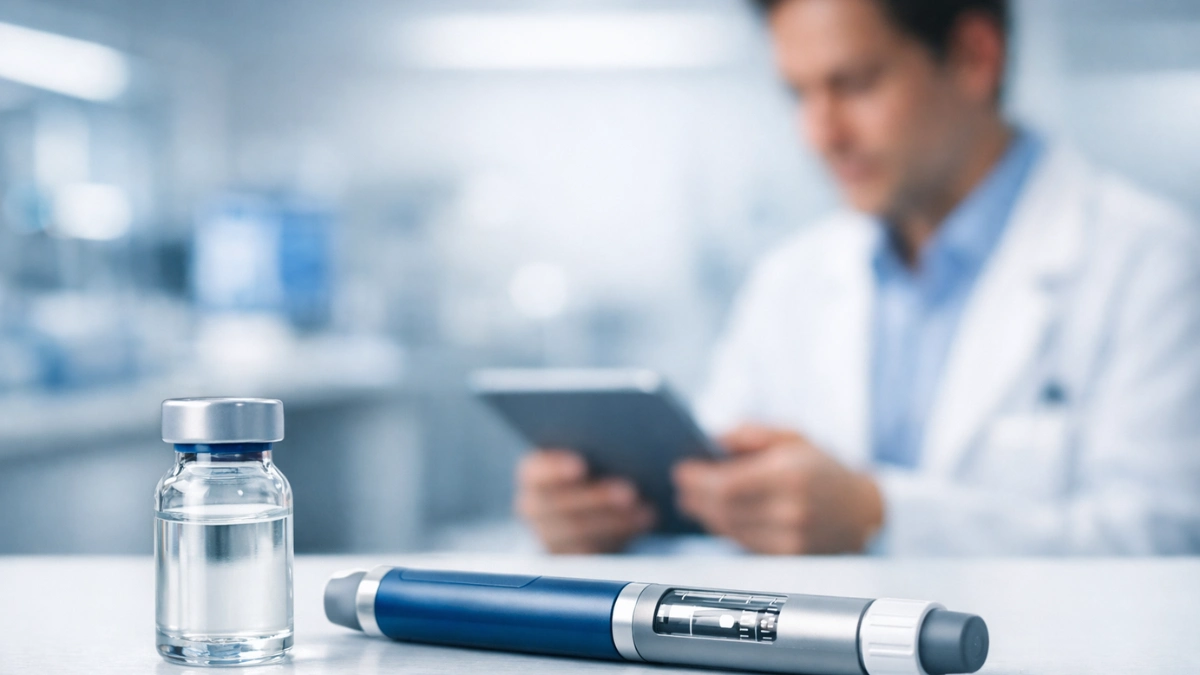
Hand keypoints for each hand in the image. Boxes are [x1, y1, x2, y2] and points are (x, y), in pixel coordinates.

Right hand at [514, 449, 656, 553]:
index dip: (554, 469)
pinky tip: (645, 522)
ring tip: (646, 509)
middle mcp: (534, 505)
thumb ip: (598, 446)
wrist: (594, 511)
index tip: (582, 466)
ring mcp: (550, 535)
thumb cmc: (596, 468)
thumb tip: (629, 439)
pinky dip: (622, 536)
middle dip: (596, 498)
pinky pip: (593, 551)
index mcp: (534, 474)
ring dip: (615, 519)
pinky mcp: (572, 556)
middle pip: (559, 505)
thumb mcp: (593, 455)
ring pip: (578, 532)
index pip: (535, 471)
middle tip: (630, 490)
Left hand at [673, 424, 883, 554]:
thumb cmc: (823, 468)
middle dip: (697, 497)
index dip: (699, 480)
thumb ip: (750, 434)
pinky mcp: (788, 557)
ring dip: (706, 515)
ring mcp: (790, 539)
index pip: (728, 485)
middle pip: (724, 509)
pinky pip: (744, 543)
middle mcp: (790, 511)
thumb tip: (711, 440)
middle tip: (680, 487)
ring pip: (730, 529)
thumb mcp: (792, 437)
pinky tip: (716, 516)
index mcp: (790, 475)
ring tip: (692, 500)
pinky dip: (725, 529)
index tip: (681, 471)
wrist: (862, 510)